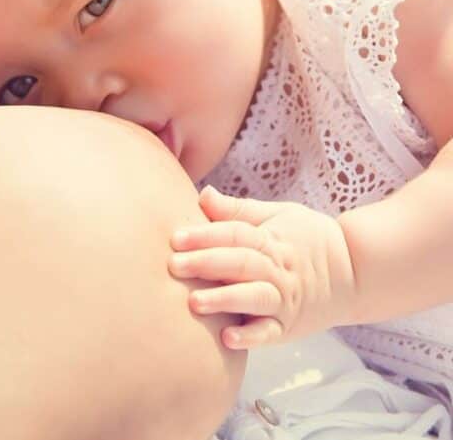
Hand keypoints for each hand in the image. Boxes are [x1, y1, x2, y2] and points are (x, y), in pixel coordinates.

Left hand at [168, 186, 359, 349]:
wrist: (357, 273)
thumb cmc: (308, 239)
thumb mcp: (277, 215)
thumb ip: (237, 210)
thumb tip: (202, 194)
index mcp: (271, 240)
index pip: (235, 235)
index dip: (205, 235)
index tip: (175, 237)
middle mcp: (277, 270)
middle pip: (240, 264)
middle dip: (206, 263)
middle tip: (174, 265)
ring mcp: (284, 300)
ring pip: (253, 298)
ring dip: (224, 300)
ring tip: (194, 302)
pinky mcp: (289, 327)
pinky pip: (269, 333)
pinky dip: (250, 337)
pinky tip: (226, 338)